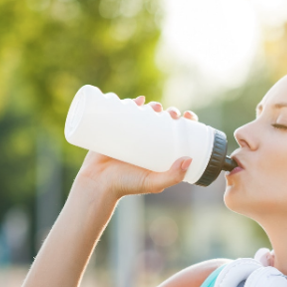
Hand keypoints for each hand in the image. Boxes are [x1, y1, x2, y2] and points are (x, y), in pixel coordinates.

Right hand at [75, 96, 199, 196]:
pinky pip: (124, 113)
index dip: (185, 123)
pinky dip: (132, 103)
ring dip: (153, 106)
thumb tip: (189, 159)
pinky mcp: (115, 130)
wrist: (97, 184)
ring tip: (156, 107)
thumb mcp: (152, 182)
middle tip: (171, 113)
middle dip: (170, 113)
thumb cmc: (126, 186)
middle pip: (163, 122)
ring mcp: (131, 136)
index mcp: (159, 154)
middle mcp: (147, 143)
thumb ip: (172, 176)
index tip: (189, 116)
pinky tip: (139, 100)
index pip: (177, 134)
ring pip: (145, 116)